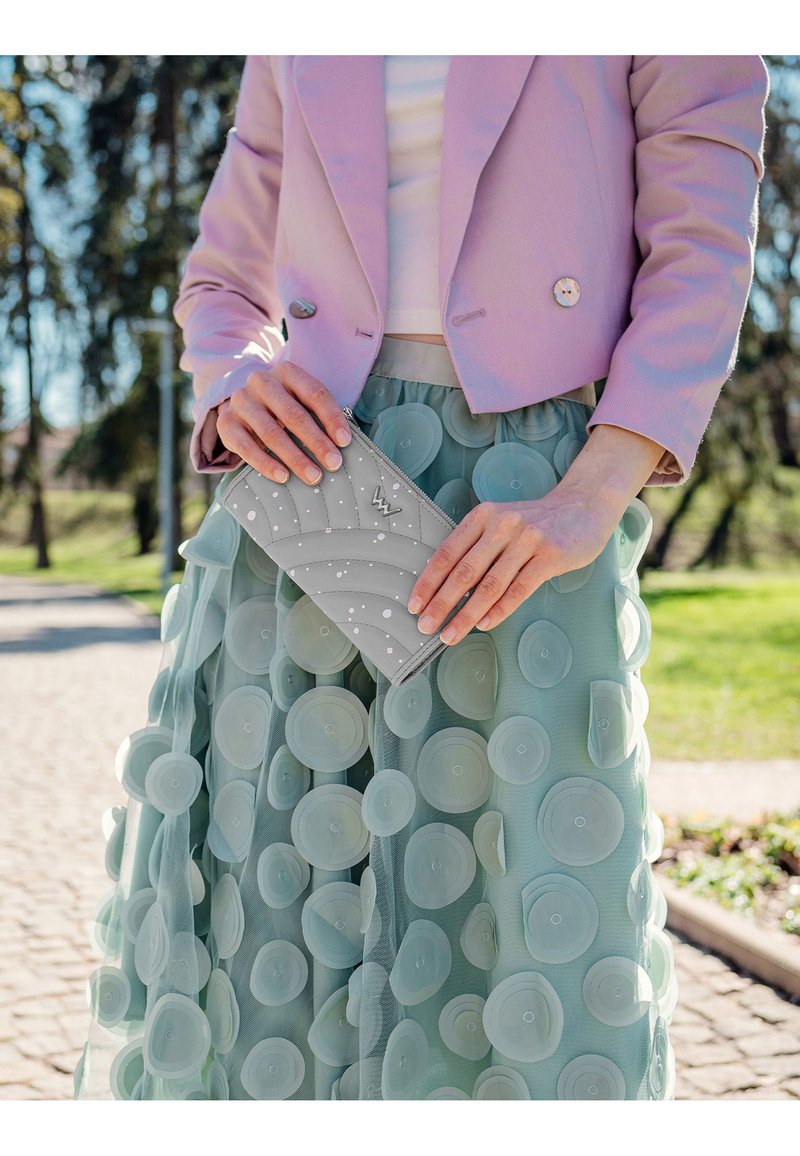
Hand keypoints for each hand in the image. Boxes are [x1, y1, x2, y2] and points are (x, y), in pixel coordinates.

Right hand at [215, 361, 351, 484]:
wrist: (244, 407)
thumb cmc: (284, 407)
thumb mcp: (302, 402)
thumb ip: (319, 416)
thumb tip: (343, 444)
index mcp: (286, 372)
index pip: (314, 394)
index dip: (332, 418)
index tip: (345, 442)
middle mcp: (261, 382)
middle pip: (293, 415)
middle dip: (317, 442)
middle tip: (334, 464)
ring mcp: (241, 402)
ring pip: (271, 433)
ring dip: (295, 458)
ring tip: (314, 477)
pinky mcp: (226, 423)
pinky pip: (246, 447)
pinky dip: (266, 464)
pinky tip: (283, 477)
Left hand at [406, 486, 620, 644]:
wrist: (584, 507)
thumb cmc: (536, 523)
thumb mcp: (501, 522)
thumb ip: (477, 547)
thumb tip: (445, 589)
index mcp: (484, 515)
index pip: (448, 552)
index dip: (428, 581)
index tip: (414, 605)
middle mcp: (503, 524)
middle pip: (464, 571)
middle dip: (441, 603)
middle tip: (426, 626)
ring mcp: (528, 539)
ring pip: (490, 585)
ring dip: (467, 614)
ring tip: (451, 634)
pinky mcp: (550, 556)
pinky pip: (519, 589)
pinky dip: (499, 610)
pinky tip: (484, 624)